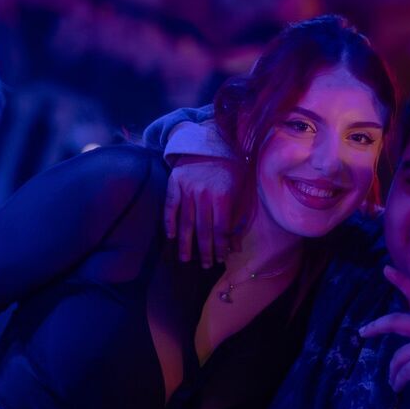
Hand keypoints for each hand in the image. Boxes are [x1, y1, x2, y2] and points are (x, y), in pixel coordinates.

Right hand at [164, 154, 243, 268]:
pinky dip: (169, 221)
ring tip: (185, 259)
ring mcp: (187, 189)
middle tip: (204, 265)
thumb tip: (235, 246)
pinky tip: (170, 236)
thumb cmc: (231, 169)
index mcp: (222, 196)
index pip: (220, 229)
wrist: (212, 143)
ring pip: (185, 221)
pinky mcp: (174, 183)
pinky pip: (170, 205)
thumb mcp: (241, 191)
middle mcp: (203, 194)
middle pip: (202, 229)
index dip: (220, 246)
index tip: (220, 259)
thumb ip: (238, 218)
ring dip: (185, 242)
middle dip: (204, 250)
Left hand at [359, 266, 409, 390]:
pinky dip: (399, 382)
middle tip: (363, 332)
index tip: (385, 270)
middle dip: (376, 326)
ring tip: (394, 382)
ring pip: (399, 357)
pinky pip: (403, 374)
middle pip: (395, 322)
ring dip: (393, 371)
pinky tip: (398, 388)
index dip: (402, 282)